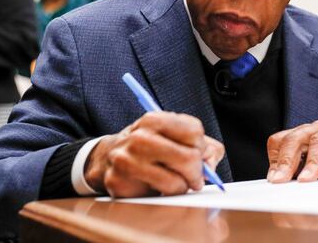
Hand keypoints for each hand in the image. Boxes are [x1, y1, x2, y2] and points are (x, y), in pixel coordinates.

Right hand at [84, 112, 224, 196]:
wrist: (108, 157)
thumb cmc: (150, 148)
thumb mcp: (176, 137)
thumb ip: (204, 148)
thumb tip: (210, 165)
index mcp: (154, 120)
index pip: (194, 132)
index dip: (202, 147)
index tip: (198, 153)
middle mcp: (139, 137)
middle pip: (188, 158)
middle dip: (197, 173)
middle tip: (194, 178)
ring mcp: (127, 160)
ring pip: (175, 183)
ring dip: (181, 188)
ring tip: (173, 182)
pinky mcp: (119, 183)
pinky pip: (157, 198)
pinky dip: (163, 196)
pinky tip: (156, 187)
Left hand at [267, 120, 317, 182]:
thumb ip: (302, 172)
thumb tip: (284, 188)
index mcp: (304, 134)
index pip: (281, 139)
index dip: (275, 158)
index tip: (273, 180)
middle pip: (297, 138)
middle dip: (287, 160)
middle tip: (281, 181)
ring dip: (313, 161)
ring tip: (306, 180)